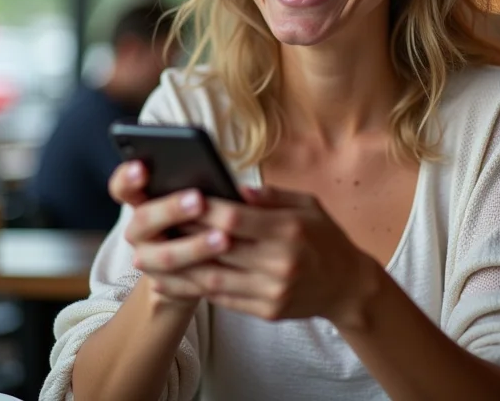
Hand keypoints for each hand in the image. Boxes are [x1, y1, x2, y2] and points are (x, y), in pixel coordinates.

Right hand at [108, 161, 230, 304]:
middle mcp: (138, 231)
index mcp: (141, 201)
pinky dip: (203, 275)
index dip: (127, 178)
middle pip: (143, 219)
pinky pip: (181, 283)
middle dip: (171, 209)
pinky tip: (226, 268)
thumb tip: (241, 189)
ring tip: (224, 238)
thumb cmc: (203, 214)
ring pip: (164, 256)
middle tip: (199, 200)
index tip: (141, 168)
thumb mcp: (203, 196)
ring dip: (194, 247)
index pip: (122, 187)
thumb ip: (210, 186)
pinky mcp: (164, 285)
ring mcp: (147, 260)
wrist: (196, 263)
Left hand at [133, 185, 378, 327]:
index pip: (235, 218)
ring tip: (151, 253)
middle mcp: (280, 262)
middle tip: (153, 222)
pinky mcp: (267, 310)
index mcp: (290, 230)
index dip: (203, 208)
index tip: (177, 197)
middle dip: (183, 234)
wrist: (348, 285)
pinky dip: (195, 287)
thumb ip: (272, 196)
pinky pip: (223, 298)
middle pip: (218, 247)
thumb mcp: (308, 203)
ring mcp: (272, 290)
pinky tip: (174, 276)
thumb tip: (235, 188)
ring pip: (214, 277)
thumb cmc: (325, 236)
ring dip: (178, 266)